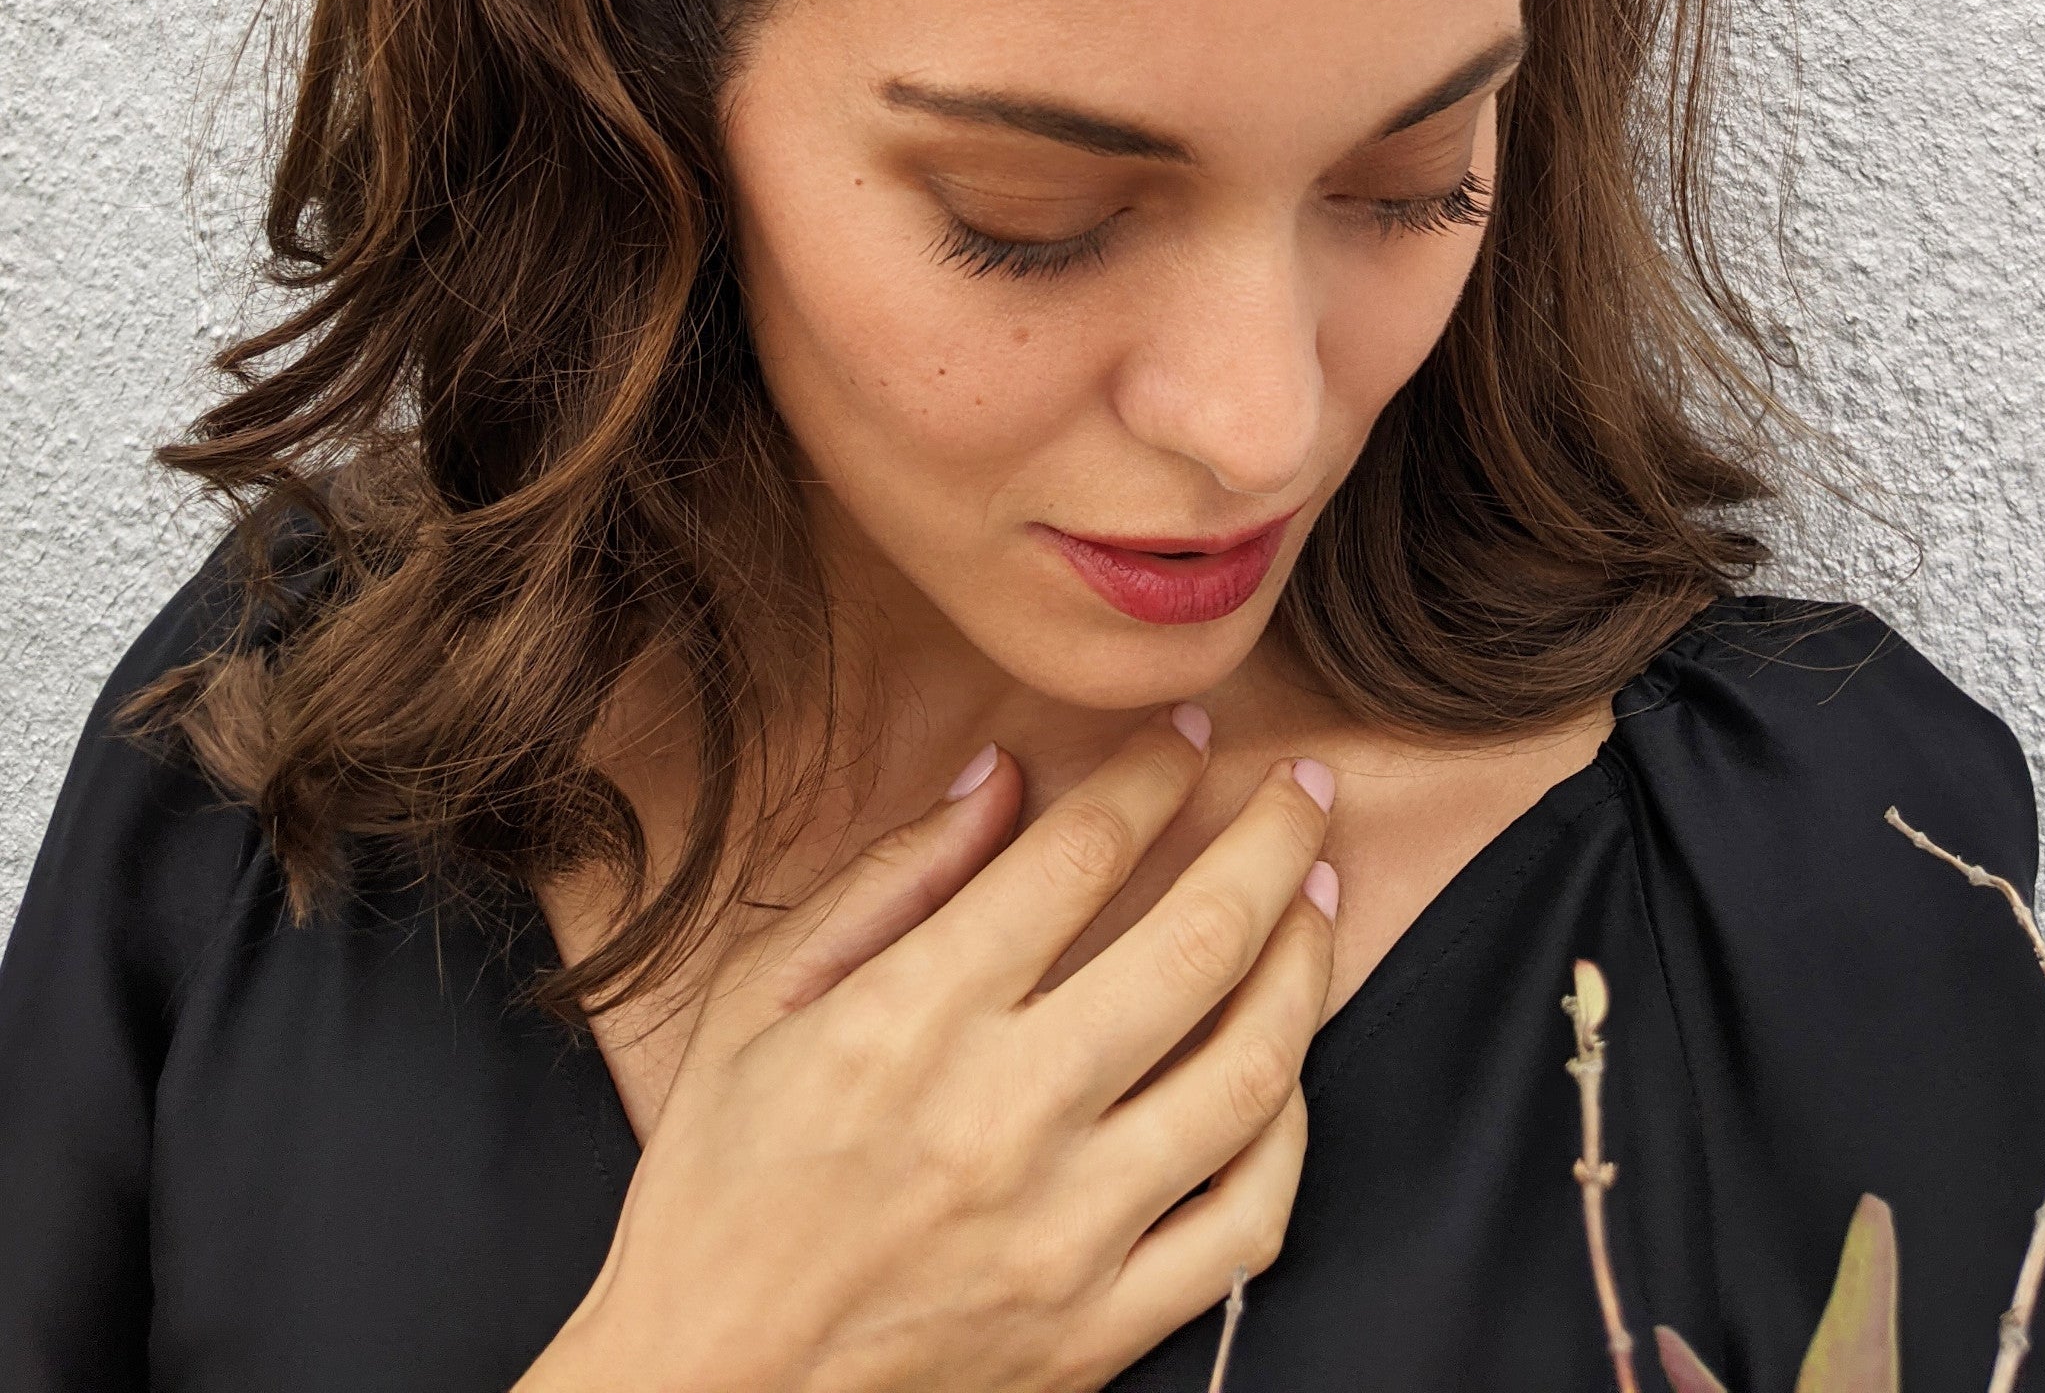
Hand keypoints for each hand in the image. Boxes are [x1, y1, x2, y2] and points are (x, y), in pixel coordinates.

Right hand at [519, 707, 1338, 1392]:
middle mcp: (1007, 1116)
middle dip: (1273, 841)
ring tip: (1318, 900)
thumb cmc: (721, 1180)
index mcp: (915, 1017)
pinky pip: (1247, 1223)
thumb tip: (1001, 773)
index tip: (1192, 736)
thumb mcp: (759, 998)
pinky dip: (1288, 1132)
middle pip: (1197, 941)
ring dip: (1305, 966)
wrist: (706, 1388)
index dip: (1154, 775)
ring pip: (1247, 1072)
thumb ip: (892, 877)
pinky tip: (1285, 1068)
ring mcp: (1067, 1233)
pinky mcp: (1097, 1329)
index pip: (1080, 856)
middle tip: (1305, 787)